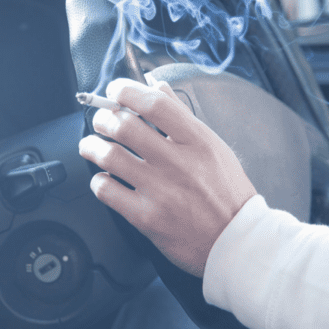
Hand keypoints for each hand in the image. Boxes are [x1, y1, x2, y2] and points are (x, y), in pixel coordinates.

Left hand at [78, 78, 256, 276]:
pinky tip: (104, 178)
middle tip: (101, 121)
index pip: (155, 103)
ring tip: (91, 145)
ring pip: (109, 156)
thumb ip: (182, 116)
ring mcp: (160, 190)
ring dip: (92, 146)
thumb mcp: (214, 147)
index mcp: (198, 141)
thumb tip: (157, 86)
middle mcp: (178, 163)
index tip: (115, 91)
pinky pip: (107, 190)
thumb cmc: (227, 195)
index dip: (127, 90)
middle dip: (103, 118)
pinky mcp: (146, 217)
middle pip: (125, 125)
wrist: (236, 241)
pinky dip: (98, 180)